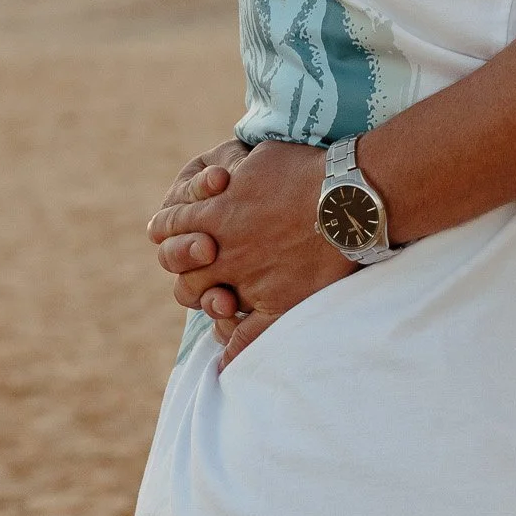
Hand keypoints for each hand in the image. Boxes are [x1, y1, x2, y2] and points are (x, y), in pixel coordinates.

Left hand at [148, 138, 357, 366]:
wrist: (347, 199)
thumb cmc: (306, 172)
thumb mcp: (259, 160)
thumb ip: (232, 171)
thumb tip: (218, 178)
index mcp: (215, 212)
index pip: (167, 228)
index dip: (168, 233)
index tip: (178, 235)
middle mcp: (224, 250)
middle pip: (181, 269)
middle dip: (184, 269)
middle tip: (200, 266)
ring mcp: (247, 279)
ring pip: (204, 300)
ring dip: (205, 300)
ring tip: (218, 297)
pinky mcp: (274, 303)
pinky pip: (242, 335)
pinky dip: (231, 347)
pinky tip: (227, 355)